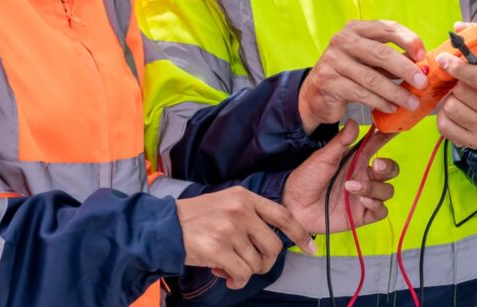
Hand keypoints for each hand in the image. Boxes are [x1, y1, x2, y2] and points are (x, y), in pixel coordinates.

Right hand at [175, 187, 315, 289]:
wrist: (164, 226)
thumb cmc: (196, 217)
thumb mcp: (226, 202)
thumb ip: (250, 214)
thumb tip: (274, 238)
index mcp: (244, 197)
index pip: (283, 215)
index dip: (300, 234)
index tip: (311, 248)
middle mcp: (240, 210)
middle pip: (273, 246)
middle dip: (266, 262)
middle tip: (252, 264)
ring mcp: (229, 230)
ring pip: (257, 263)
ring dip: (246, 272)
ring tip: (229, 267)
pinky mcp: (218, 250)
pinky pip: (242, 274)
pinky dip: (236, 280)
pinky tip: (225, 276)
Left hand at [281, 120, 397, 233]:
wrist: (293, 204)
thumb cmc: (306, 178)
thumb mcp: (322, 158)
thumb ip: (340, 142)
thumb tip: (354, 122)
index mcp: (355, 160)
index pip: (377, 146)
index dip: (388, 137)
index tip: (395, 129)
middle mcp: (363, 176)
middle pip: (390, 170)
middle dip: (388, 167)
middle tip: (375, 165)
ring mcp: (363, 196)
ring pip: (387, 190)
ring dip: (374, 187)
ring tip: (351, 186)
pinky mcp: (361, 215)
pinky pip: (381, 211)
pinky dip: (376, 205)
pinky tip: (363, 200)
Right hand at [299, 20, 428, 133]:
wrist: (315, 93)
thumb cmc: (349, 73)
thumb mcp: (369, 61)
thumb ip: (391, 59)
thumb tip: (422, 65)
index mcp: (356, 29)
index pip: (387, 28)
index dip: (408, 40)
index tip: (423, 57)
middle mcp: (342, 40)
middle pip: (381, 53)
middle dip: (405, 69)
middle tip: (422, 82)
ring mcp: (333, 60)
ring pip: (372, 77)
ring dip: (396, 92)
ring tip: (412, 102)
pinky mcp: (328, 81)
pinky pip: (361, 93)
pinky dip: (380, 102)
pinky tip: (391, 108)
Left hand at [434, 49, 476, 150]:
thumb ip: (474, 40)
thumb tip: (458, 27)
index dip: (460, 68)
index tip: (444, 59)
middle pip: (462, 92)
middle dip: (454, 85)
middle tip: (456, 84)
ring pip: (452, 108)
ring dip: (448, 100)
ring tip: (456, 98)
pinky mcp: (473, 142)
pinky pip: (445, 125)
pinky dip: (443, 117)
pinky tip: (452, 112)